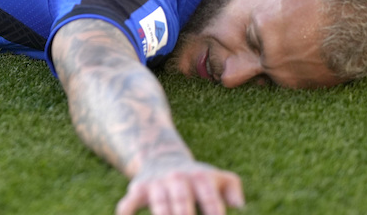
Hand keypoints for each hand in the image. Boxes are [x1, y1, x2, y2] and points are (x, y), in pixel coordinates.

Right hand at [115, 157, 244, 214]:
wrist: (161, 157)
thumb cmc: (197, 179)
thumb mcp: (218, 178)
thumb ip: (232, 189)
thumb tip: (240, 205)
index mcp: (200, 178)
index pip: (211, 199)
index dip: (215, 214)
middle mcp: (177, 179)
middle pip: (182, 202)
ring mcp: (156, 184)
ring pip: (159, 205)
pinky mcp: (137, 190)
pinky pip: (128, 204)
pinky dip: (126, 213)